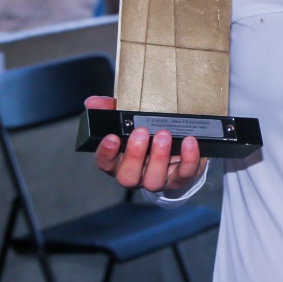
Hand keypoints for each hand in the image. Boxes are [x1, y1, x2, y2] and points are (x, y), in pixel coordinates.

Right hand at [86, 96, 205, 194]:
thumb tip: (93, 101)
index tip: (112, 138)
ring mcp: (159, 179)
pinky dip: (189, 157)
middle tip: (142, 132)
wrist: (179, 149)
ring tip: (164, 134)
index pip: (105, 163)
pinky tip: (189, 141)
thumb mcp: (130, 120)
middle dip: (134, 155)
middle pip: (128, 176)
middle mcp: (137, 175)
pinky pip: (185, 173)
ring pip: (154, 180)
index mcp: (120, 162)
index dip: (106, 153)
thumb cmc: (148, 134)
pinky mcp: (181, 178)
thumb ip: (111, 110)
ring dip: (159, 157)